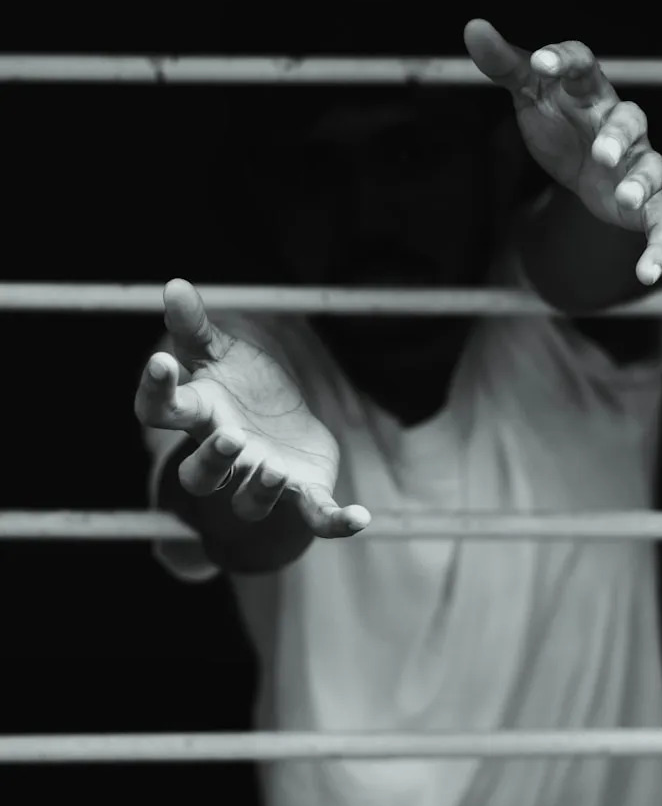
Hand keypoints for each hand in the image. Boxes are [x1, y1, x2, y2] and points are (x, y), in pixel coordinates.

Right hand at [134, 279, 370, 538]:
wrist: (285, 432)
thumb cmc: (242, 393)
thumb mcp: (222, 355)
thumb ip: (197, 328)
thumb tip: (174, 284)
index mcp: (200, 416)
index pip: (161, 412)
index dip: (156, 390)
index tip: (161, 360)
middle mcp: (226, 456)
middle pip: (200, 476)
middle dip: (212, 461)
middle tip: (230, 437)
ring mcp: (263, 479)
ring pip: (249, 501)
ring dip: (259, 489)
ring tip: (272, 469)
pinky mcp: (303, 493)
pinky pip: (316, 514)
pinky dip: (336, 521)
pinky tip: (361, 517)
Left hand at [464, 20, 661, 285]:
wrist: (584, 169)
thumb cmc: (560, 122)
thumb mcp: (530, 96)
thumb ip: (504, 65)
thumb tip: (472, 26)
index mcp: (591, 92)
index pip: (584, 66)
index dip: (564, 62)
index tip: (540, 65)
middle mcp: (621, 125)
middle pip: (631, 120)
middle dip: (617, 135)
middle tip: (599, 152)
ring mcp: (639, 165)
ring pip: (652, 168)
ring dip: (641, 182)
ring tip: (623, 197)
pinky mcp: (649, 205)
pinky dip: (661, 249)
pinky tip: (646, 274)